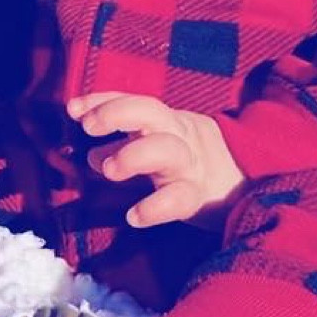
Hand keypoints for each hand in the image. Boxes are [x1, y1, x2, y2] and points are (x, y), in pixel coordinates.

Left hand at [67, 92, 243, 229]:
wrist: (244, 184)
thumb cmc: (185, 162)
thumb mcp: (155, 147)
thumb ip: (121, 147)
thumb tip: (88, 156)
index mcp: (164, 121)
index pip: (133, 101)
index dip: (103, 100)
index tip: (72, 108)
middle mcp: (177, 136)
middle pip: (151, 112)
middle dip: (117, 113)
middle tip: (88, 127)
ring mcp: (189, 165)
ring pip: (166, 149)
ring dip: (134, 154)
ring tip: (109, 170)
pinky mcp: (198, 197)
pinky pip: (178, 199)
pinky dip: (155, 207)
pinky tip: (133, 216)